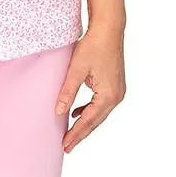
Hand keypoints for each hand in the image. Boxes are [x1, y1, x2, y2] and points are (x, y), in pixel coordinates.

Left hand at [55, 26, 125, 151]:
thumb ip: (67, 92)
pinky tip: (76, 113)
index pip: (89, 121)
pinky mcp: (114, 85)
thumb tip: (57, 112)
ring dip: (85, 124)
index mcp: (109, 95)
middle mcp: (116, 97)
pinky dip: (88, 111)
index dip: (76, 134)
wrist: (109, 30)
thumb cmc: (94, 46)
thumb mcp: (76, 70)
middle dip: (80, 134)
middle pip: (96, 121)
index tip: (65, 145)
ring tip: (70, 135)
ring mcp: (118, 92)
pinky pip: (101, 104)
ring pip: (99, 114)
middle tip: (66, 147)